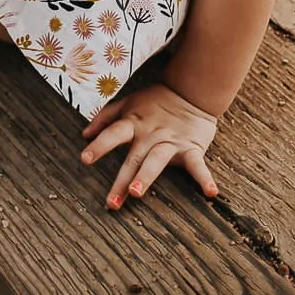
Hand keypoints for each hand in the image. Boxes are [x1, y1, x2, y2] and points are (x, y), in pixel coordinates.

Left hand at [81, 82, 219, 209]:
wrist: (190, 91)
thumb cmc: (155, 101)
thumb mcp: (127, 104)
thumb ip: (104, 118)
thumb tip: (83, 134)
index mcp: (133, 123)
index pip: (113, 134)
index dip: (99, 145)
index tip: (85, 158)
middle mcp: (150, 135)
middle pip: (133, 158)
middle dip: (121, 181)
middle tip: (111, 203)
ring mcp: (171, 142)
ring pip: (156, 161)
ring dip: (146, 177)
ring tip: (136, 193)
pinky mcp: (191, 149)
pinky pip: (198, 165)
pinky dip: (205, 178)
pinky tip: (210, 192)